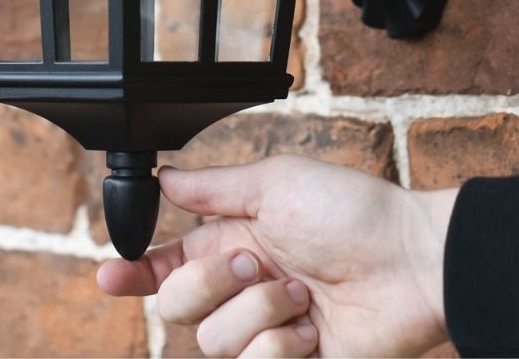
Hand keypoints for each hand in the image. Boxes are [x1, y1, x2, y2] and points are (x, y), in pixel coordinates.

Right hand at [97, 154, 456, 357]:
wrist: (410, 263)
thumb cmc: (351, 213)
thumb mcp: (275, 185)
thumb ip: (212, 189)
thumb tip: (163, 178)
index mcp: (233, 242)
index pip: (168, 266)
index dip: (134, 272)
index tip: (108, 276)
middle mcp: (243, 291)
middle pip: (181, 307)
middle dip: (213, 285)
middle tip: (257, 263)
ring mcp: (267, 331)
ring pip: (216, 342)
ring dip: (260, 314)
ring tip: (302, 296)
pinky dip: (283, 347)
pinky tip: (313, 329)